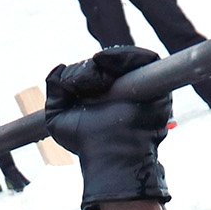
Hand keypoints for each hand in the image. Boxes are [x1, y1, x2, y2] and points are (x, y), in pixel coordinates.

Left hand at [45, 46, 171, 209]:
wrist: (109, 153)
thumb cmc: (85, 142)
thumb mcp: (57, 117)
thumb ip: (54, 90)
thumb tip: (59, 66)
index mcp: (100, 93)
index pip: (92, 68)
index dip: (81, 71)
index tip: (72, 85)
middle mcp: (121, 88)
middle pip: (106, 62)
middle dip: (91, 69)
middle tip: (87, 86)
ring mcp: (139, 86)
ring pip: (124, 58)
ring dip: (107, 62)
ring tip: (99, 82)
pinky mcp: (156, 86)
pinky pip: (146, 58)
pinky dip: (127, 55)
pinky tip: (106, 61)